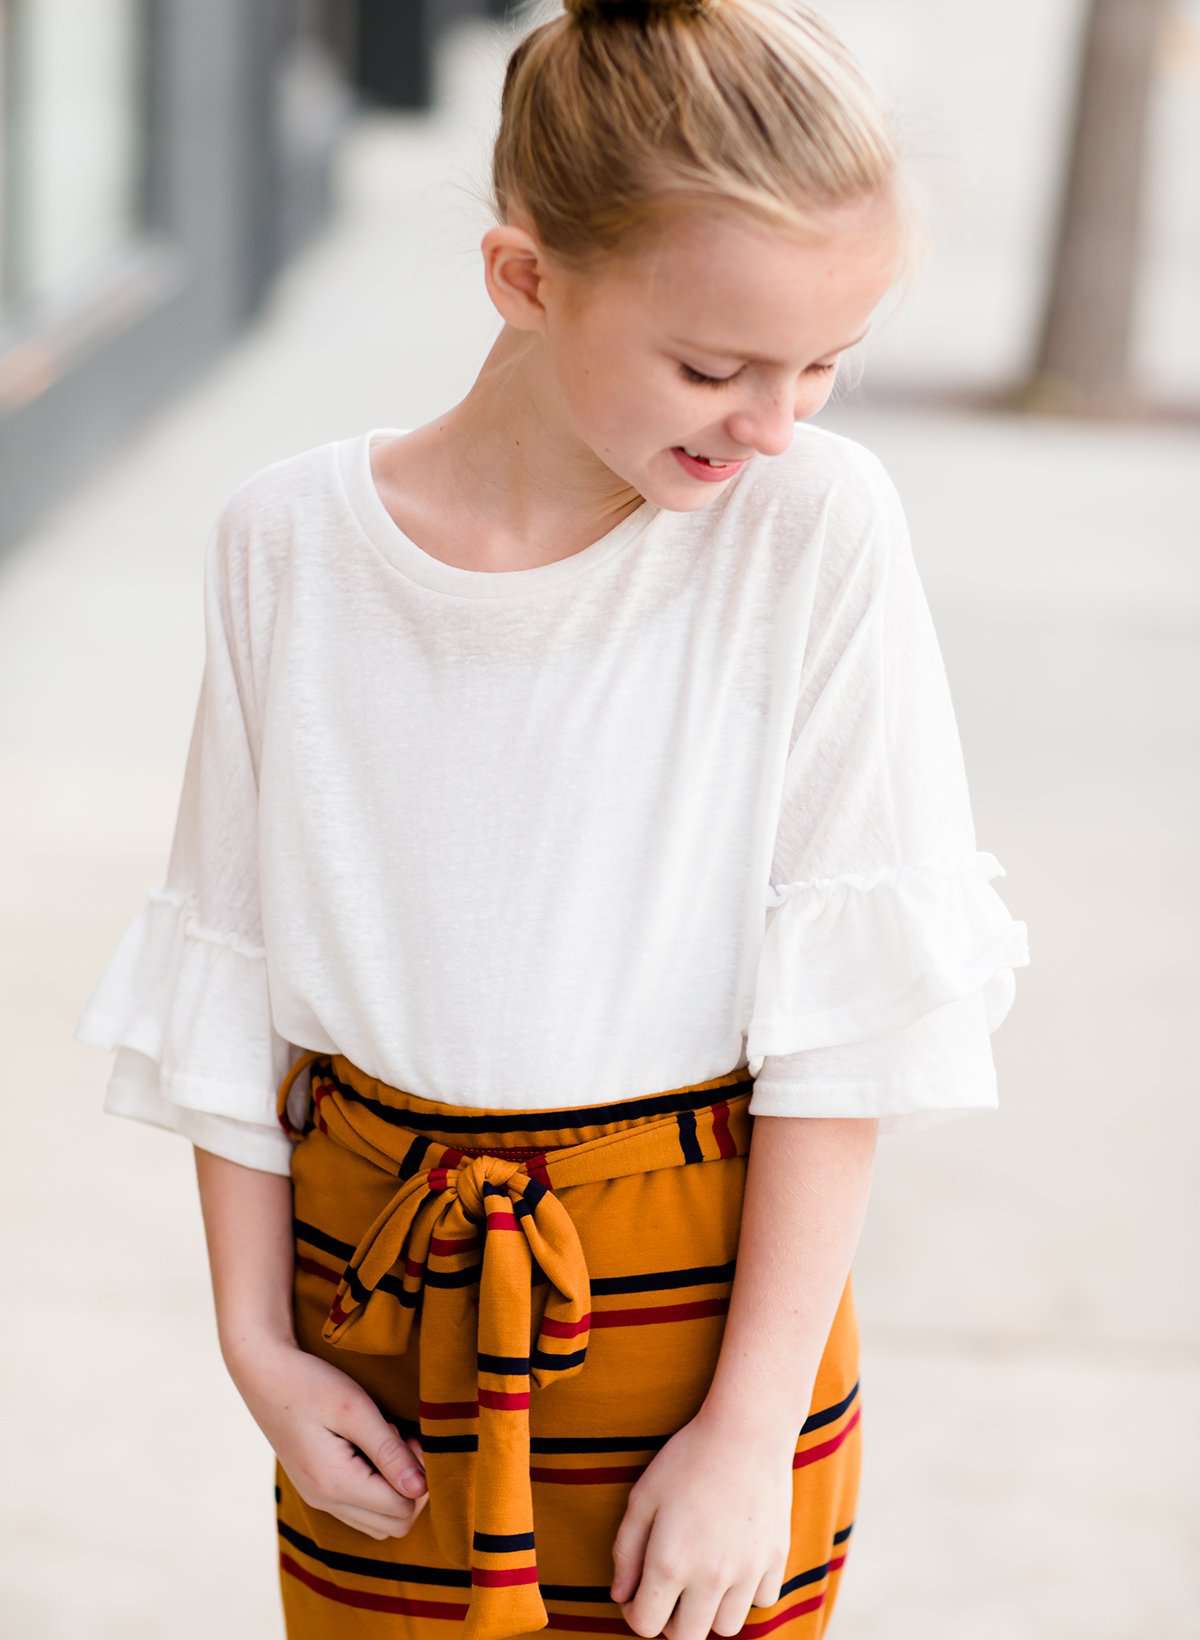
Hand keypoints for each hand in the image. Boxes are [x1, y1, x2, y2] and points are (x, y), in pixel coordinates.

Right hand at [226, 1333, 428, 1540]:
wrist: (263, 1373)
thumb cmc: (310, 1384)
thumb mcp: (355, 1409)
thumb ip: (389, 1451)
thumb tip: (420, 1488)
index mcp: (335, 1484)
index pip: (402, 1510)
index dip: (419, 1477)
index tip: (409, 1436)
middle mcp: (325, 1501)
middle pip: (395, 1524)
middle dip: (411, 1487)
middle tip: (401, 1440)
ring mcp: (318, 1498)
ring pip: (378, 1522)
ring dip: (394, 1489)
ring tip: (384, 1443)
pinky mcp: (316, 1488)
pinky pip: (360, 1509)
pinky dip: (376, 1488)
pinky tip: (369, 1449)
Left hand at [609, 1406, 792, 1638]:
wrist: (746, 1430)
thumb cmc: (687, 1459)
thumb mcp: (642, 1497)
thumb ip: (626, 1552)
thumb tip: (620, 1595)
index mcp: (670, 1563)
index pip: (647, 1625)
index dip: (636, 1614)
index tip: (638, 1595)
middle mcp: (710, 1578)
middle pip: (688, 1637)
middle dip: (672, 1621)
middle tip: (670, 1590)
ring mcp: (748, 1572)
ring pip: (726, 1626)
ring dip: (710, 1611)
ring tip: (703, 1576)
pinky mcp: (776, 1560)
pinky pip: (761, 1601)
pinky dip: (747, 1592)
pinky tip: (736, 1561)